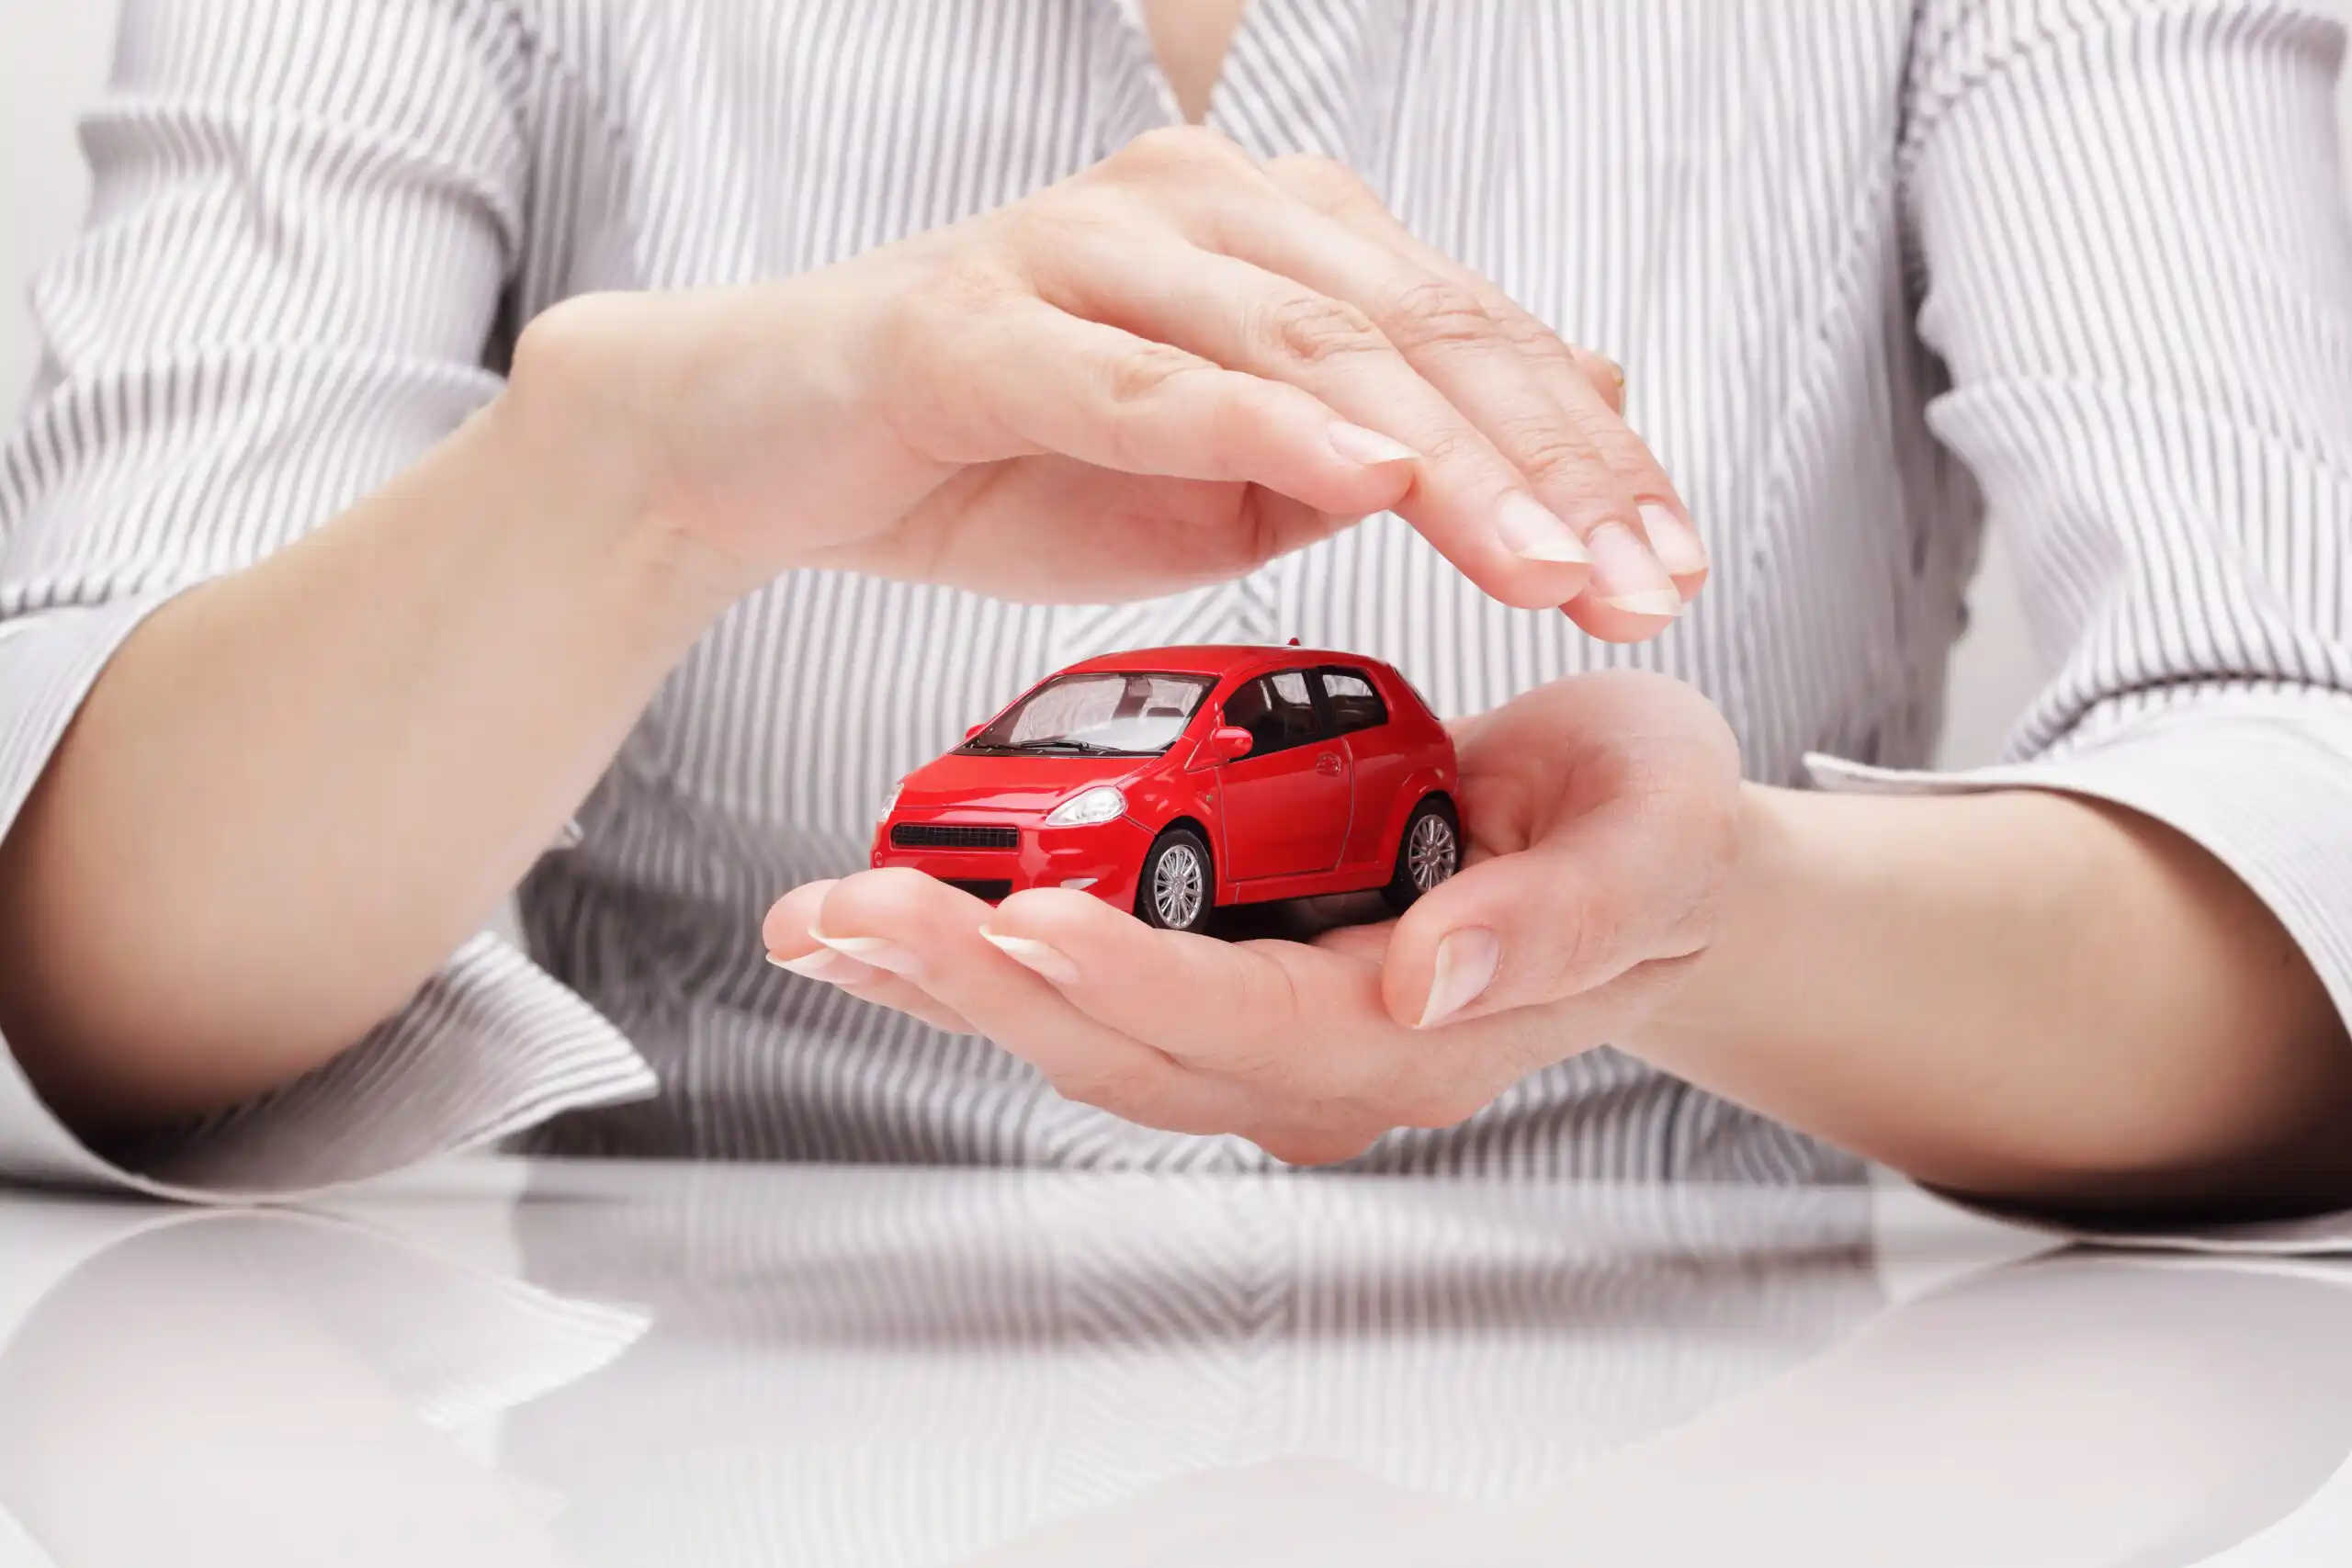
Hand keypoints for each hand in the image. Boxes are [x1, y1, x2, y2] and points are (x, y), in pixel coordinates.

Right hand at [509, 128, 1705, 636]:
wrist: (761, 448)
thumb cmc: (991, 462)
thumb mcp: (1215, 486)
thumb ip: (1358, 455)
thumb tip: (1530, 444)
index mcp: (1266, 240)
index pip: (1463, 336)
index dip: (1583, 454)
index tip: (1668, 568)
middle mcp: (1196, 212)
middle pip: (1417, 330)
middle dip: (1551, 466)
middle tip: (1644, 579)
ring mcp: (1086, 250)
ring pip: (1309, 345)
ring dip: (1444, 455)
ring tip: (1545, 555)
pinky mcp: (982, 317)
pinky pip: (1149, 373)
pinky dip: (1263, 424)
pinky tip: (1369, 474)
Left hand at [759, 672, 1743, 1163]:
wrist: (1636, 845)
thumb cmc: (1648, 828)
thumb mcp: (1653, 838)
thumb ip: (1559, 919)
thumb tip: (1429, 976)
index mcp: (1425, 1031)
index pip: (1261, 1026)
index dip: (1141, 981)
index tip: (1033, 919)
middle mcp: (1327, 1059)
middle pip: (1135, 1050)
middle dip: (985, 986)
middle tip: (858, 915)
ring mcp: (1268, 1033)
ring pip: (1089, 1034)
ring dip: (955, 978)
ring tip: (833, 918)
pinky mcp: (1228, 984)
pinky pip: (1092, 989)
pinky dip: (987, 951)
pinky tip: (900, 910)